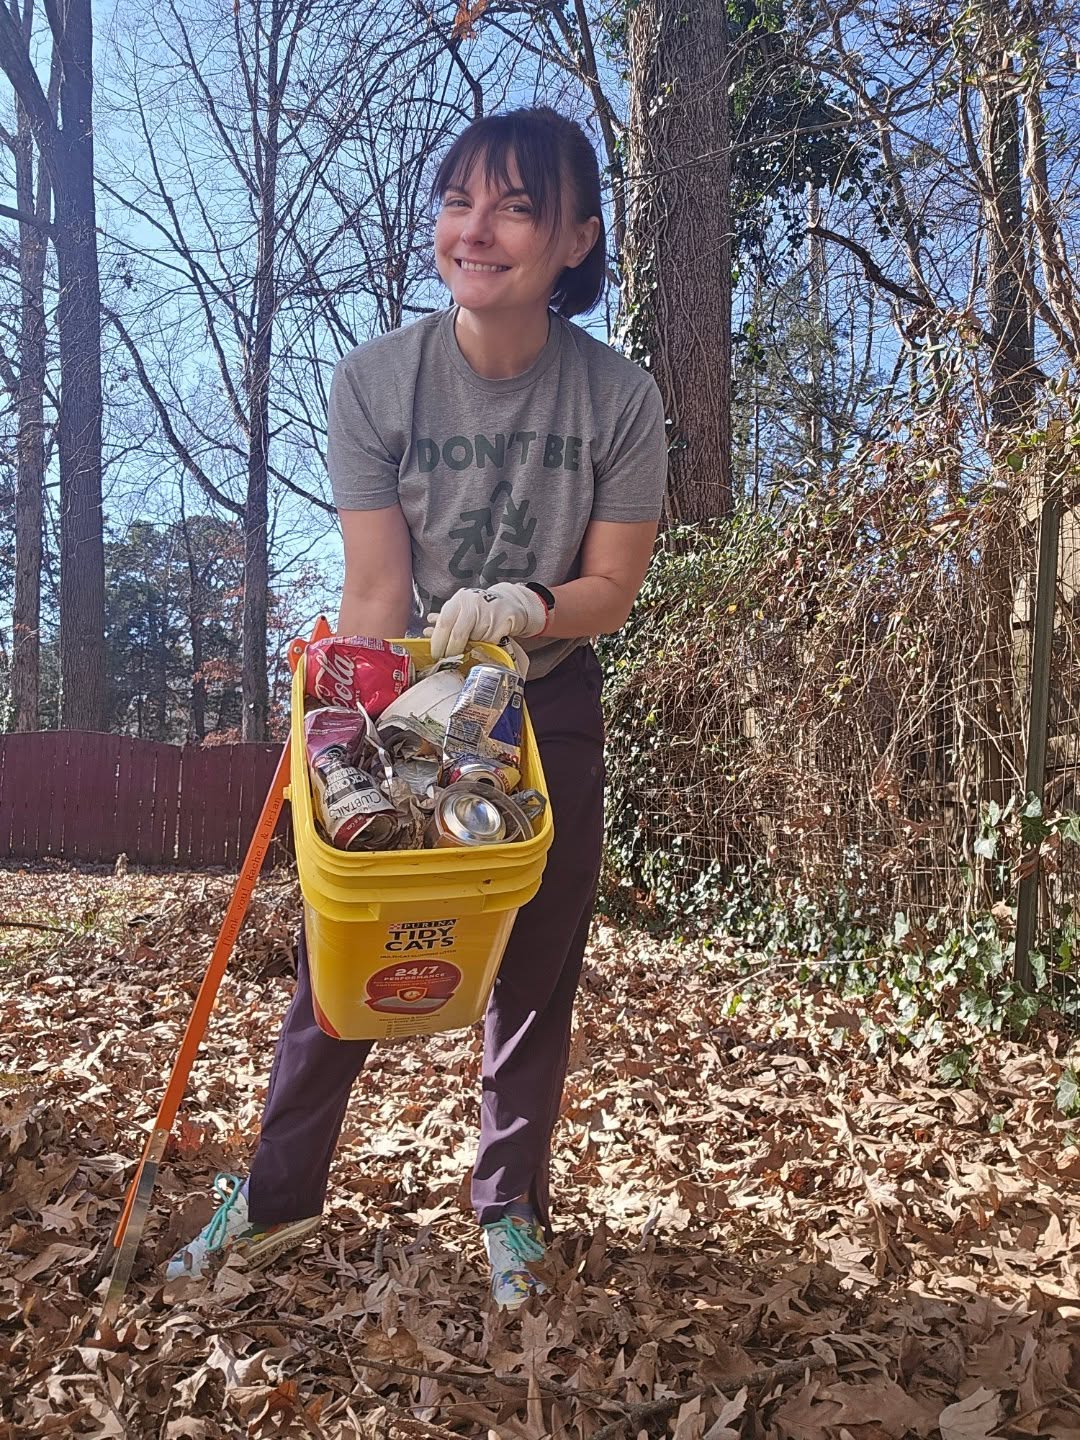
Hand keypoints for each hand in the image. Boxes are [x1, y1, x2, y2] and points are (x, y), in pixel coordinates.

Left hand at [425, 583, 547, 659]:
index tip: (436, 655)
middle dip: (452, 651)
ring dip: (473, 647)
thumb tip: (426, 632)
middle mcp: (473, 603)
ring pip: (476, 640)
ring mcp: (490, 611)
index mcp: (459, 600)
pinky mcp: (504, 621)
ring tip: (475, 642)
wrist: (510, 602)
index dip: (438, 642)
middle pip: (458, 634)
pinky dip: (488, 645)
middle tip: (449, 660)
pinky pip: (491, 642)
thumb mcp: (461, 609)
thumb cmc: (481, 608)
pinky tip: (489, 639)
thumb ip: (445, 620)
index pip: (444, 623)